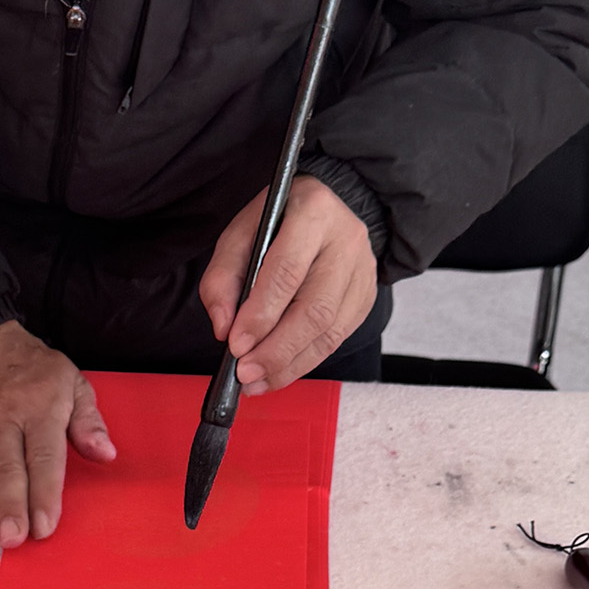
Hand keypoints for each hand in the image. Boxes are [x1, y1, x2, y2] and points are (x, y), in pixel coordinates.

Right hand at [0, 321, 114, 548]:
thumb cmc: (35, 372)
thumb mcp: (73, 383)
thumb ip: (89, 422)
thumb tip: (106, 454)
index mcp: (39, 409)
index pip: (43, 457)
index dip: (44, 494)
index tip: (45, 527)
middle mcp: (2, 423)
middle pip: (5, 470)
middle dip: (7, 507)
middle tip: (10, 540)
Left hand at [196, 173, 377, 393]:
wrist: (329, 207)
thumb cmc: (280, 221)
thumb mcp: (241, 233)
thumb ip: (223, 278)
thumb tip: (223, 328)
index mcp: (312, 212)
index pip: (286, 273)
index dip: (260, 315)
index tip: (235, 345)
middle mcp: (346, 241)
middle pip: (314, 310)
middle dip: (276, 350)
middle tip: (245, 373)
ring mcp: (362, 271)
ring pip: (330, 331)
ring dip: (290, 364)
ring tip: (257, 381)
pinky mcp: (365, 297)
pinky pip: (337, 339)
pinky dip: (305, 361)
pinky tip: (279, 371)